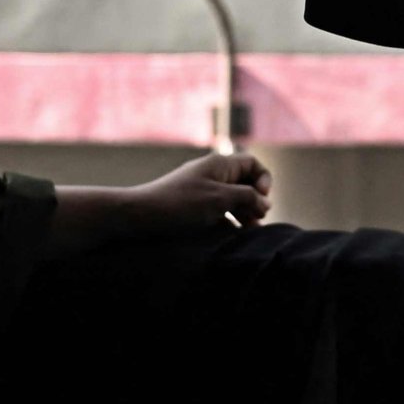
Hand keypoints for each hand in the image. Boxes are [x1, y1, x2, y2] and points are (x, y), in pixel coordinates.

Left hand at [57, 149, 273, 252]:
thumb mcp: (220, 199)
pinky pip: (218, 215)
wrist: (139, 217)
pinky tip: (228, 238)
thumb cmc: (180, 205)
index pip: (252, 164)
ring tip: (247, 233)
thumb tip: (264, 202)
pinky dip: (227, 224)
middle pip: (244, 184)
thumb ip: (248, 197)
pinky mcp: (193, 210)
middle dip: (254, 202)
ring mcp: (202, 193)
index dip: (263, 180)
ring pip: (232, 202)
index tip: (261, 198)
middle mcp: (211, 175)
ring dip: (243, 216)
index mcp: (219, 165)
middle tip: (255, 221)